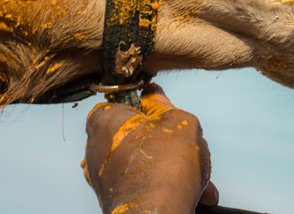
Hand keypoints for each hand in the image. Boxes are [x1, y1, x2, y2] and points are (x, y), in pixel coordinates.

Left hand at [83, 85, 217, 213]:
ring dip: (171, 167)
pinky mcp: (113, 199)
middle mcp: (96, 148)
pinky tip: (189, 192)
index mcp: (104, 120)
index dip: (148, 107)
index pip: (122, 102)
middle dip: (168, 143)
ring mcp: (102, 176)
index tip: (167, 115)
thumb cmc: (164, 167)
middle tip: (189, 148)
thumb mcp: (178, 121)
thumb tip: (155, 94)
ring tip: (197, 178)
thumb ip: (164, 103)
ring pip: (144, 161)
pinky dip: (162, 186)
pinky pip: (142, 184)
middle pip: (137, 134)